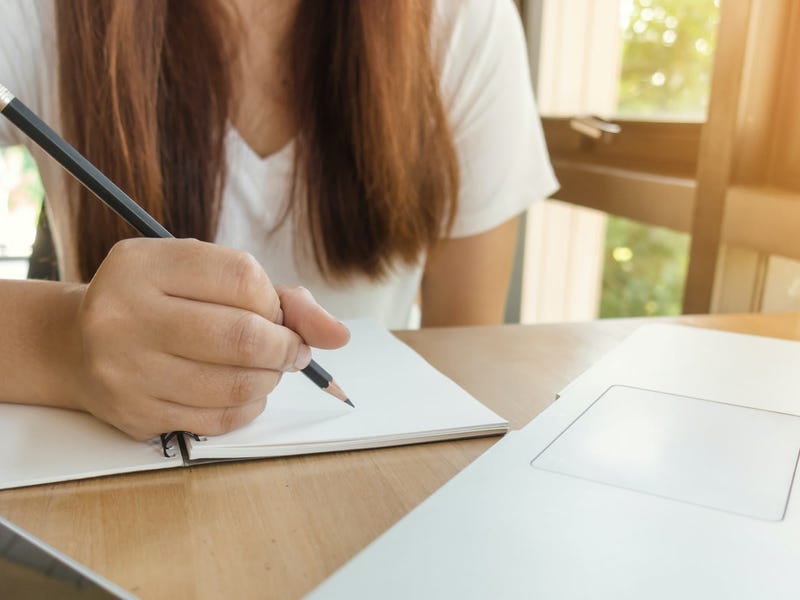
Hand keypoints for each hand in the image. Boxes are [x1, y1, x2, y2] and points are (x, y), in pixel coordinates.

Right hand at [68, 238, 348, 439]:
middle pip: (243, 337)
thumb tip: (337, 334)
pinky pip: (218, 419)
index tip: (277, 313)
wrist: (76, 346)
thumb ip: (277, 295)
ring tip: (267, 368)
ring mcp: (125, 369)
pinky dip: (248, 406)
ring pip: (235, 384)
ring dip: (270, 378)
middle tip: (291, 349)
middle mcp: (125, 314)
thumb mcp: (202, 275)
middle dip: (286, 347)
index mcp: (144, 264)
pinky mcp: (134, 414)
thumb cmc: (157, 302)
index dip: (276, 301)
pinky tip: (243, 390)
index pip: (242, 277)